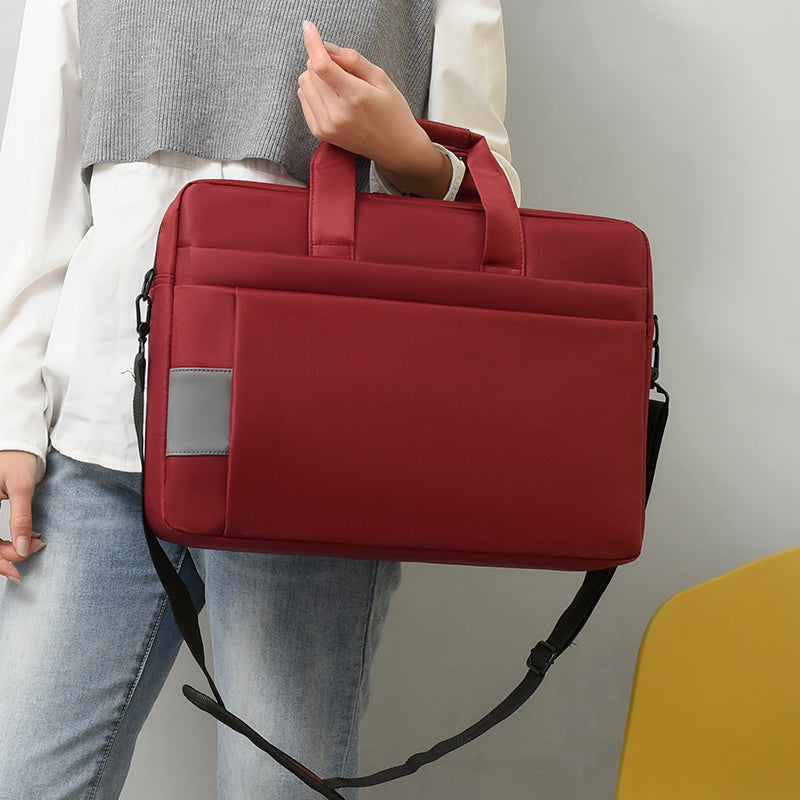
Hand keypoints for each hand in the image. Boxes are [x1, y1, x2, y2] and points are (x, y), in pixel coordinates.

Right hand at [0, 450, 45, 584]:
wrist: (21, 442)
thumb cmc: (19, 457)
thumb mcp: (22, 487)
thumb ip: (21, 518)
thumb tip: (23, 548)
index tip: (17, 569)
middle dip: (4, 556)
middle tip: (31, 554)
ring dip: (6, 551)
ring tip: (33, 545)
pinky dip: (5, 542)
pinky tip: (24, 541)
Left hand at [297, 20, 451, 198]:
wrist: (396, 149)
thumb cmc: (393, 113)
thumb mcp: (382, 80)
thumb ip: (354, 60)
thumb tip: (328, 48)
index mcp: (355, 98)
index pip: (322, 65)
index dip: (312, 42)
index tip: (308, 27)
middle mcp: (337, 114)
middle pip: (311, 71)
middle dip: (322, 61)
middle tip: (343, 70)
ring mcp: (327, 126)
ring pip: (304, 84)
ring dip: (316, 77)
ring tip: (338, 86)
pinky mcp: (320, 133)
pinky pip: (304, 99)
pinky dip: (313, 92)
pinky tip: (331, 97)